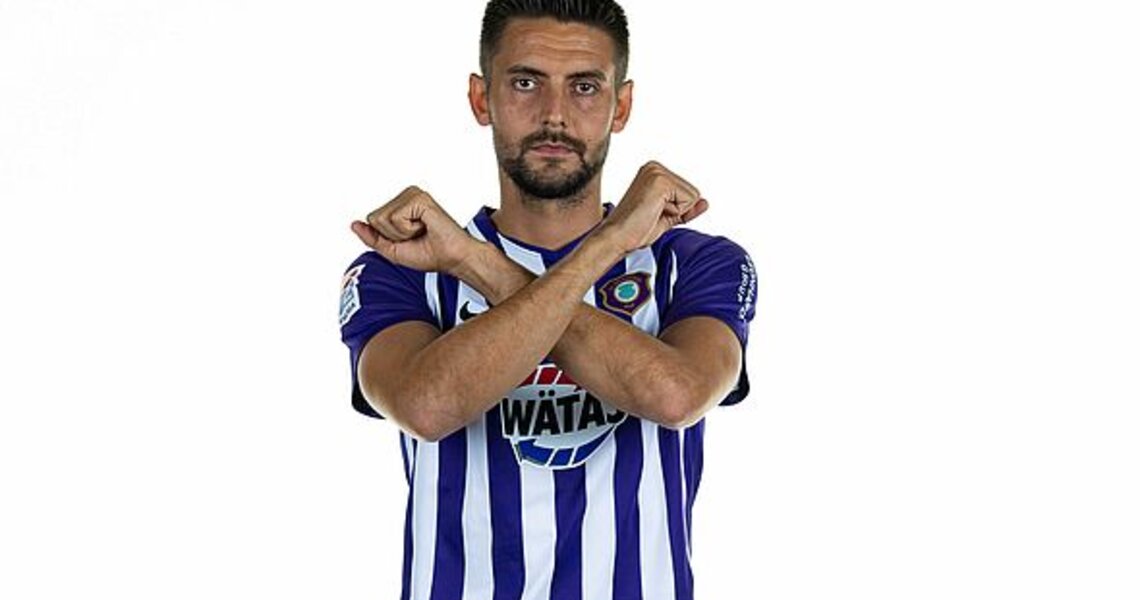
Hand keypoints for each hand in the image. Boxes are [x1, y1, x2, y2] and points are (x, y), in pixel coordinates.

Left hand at [350, 186, 475, 273]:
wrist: (452, 258)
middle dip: (392, 235)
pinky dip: (408, 230)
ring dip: (401, 234)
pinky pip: (395, 218)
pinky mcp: (419, 198)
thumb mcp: (392, 249)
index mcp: (401, 204)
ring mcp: (413, 194)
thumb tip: (353, 224)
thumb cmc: (429, 254)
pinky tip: (425, 227)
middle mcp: (406, 195)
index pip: (373, 219)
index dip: (388, 237)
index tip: (410, 239)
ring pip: (382, 218)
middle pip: (374, 218)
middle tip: (416, 236)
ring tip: (421, 231)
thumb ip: (372, 237)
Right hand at [596, 161, 708, 253]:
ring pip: (692, 196)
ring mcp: (657, 171)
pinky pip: (688, 200)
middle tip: (652, 215)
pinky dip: (674, 212)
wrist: (618, 238)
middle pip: (692, 193)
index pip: (688, 192)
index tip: (654, 214)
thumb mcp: (668, 217)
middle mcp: (655, 167)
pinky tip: (653, 211)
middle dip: (678, 211)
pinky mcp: (661, 180)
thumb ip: (686, 208)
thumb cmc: (635, 230)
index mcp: (654, 172)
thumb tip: (705, 202)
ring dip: (675, 212)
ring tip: (651, 213)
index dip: (677, 210)